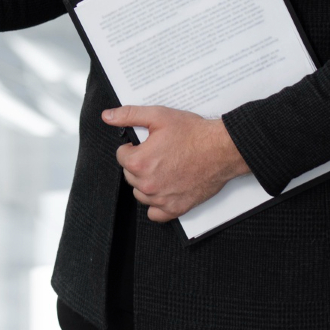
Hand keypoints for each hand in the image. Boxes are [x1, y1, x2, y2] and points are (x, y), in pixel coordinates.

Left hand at [103, 105, 250, 222]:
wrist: (222, 149)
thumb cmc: (193, 133)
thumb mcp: (158, 116)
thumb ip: (129, 115)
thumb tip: (107, 117)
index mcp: (140, 162)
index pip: (121, 156)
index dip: (133, 147)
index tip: (145, 144)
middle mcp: (148, 184)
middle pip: (130, 175)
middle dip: (139, 164)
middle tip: (157, 154)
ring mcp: (162, 199)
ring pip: (140, 194)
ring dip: (146, 183)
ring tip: (163, 169)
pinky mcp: (176, 208)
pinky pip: (155, 214)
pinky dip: (157, 204)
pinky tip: (165, 190)